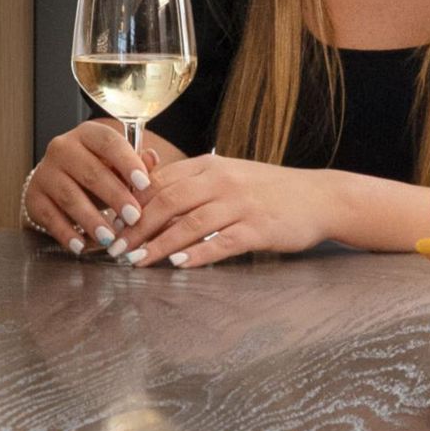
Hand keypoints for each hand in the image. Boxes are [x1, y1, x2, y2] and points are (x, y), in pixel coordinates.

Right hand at [23, 120, 160, 252]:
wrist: (56, 183)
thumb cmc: (94, 173)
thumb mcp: (116, 165)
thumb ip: (136, 164)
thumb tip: (152, 159)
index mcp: (87, 135)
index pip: (108, 142)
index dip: (128, 162)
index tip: (145, 184)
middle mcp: (62, 148)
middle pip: (90, 172)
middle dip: (114, 196)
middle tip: (133, 217)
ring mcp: (45, 172)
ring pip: (69, 196)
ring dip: (91, 219)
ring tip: (109, 238)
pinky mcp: (34, 197)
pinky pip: (50, 216)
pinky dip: (66, 233)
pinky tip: (81, 246)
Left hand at [109, 153, 315, 268]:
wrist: (319, 197)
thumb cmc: (267, 190)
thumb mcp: (227, 176)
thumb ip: (191, 184)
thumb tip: (147, 201)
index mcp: (209, 165)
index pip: (160, 182)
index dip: (130, 204)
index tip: (110, 224)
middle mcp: (222, 180)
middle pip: (168, 201)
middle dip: (137, 227)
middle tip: (116, 249)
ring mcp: (241, 204)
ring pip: (190, 224)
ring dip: (160, 244)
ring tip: (137, 261)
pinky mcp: (259, 228)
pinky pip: (222, 242)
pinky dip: (199, 254)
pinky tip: (179, 265)